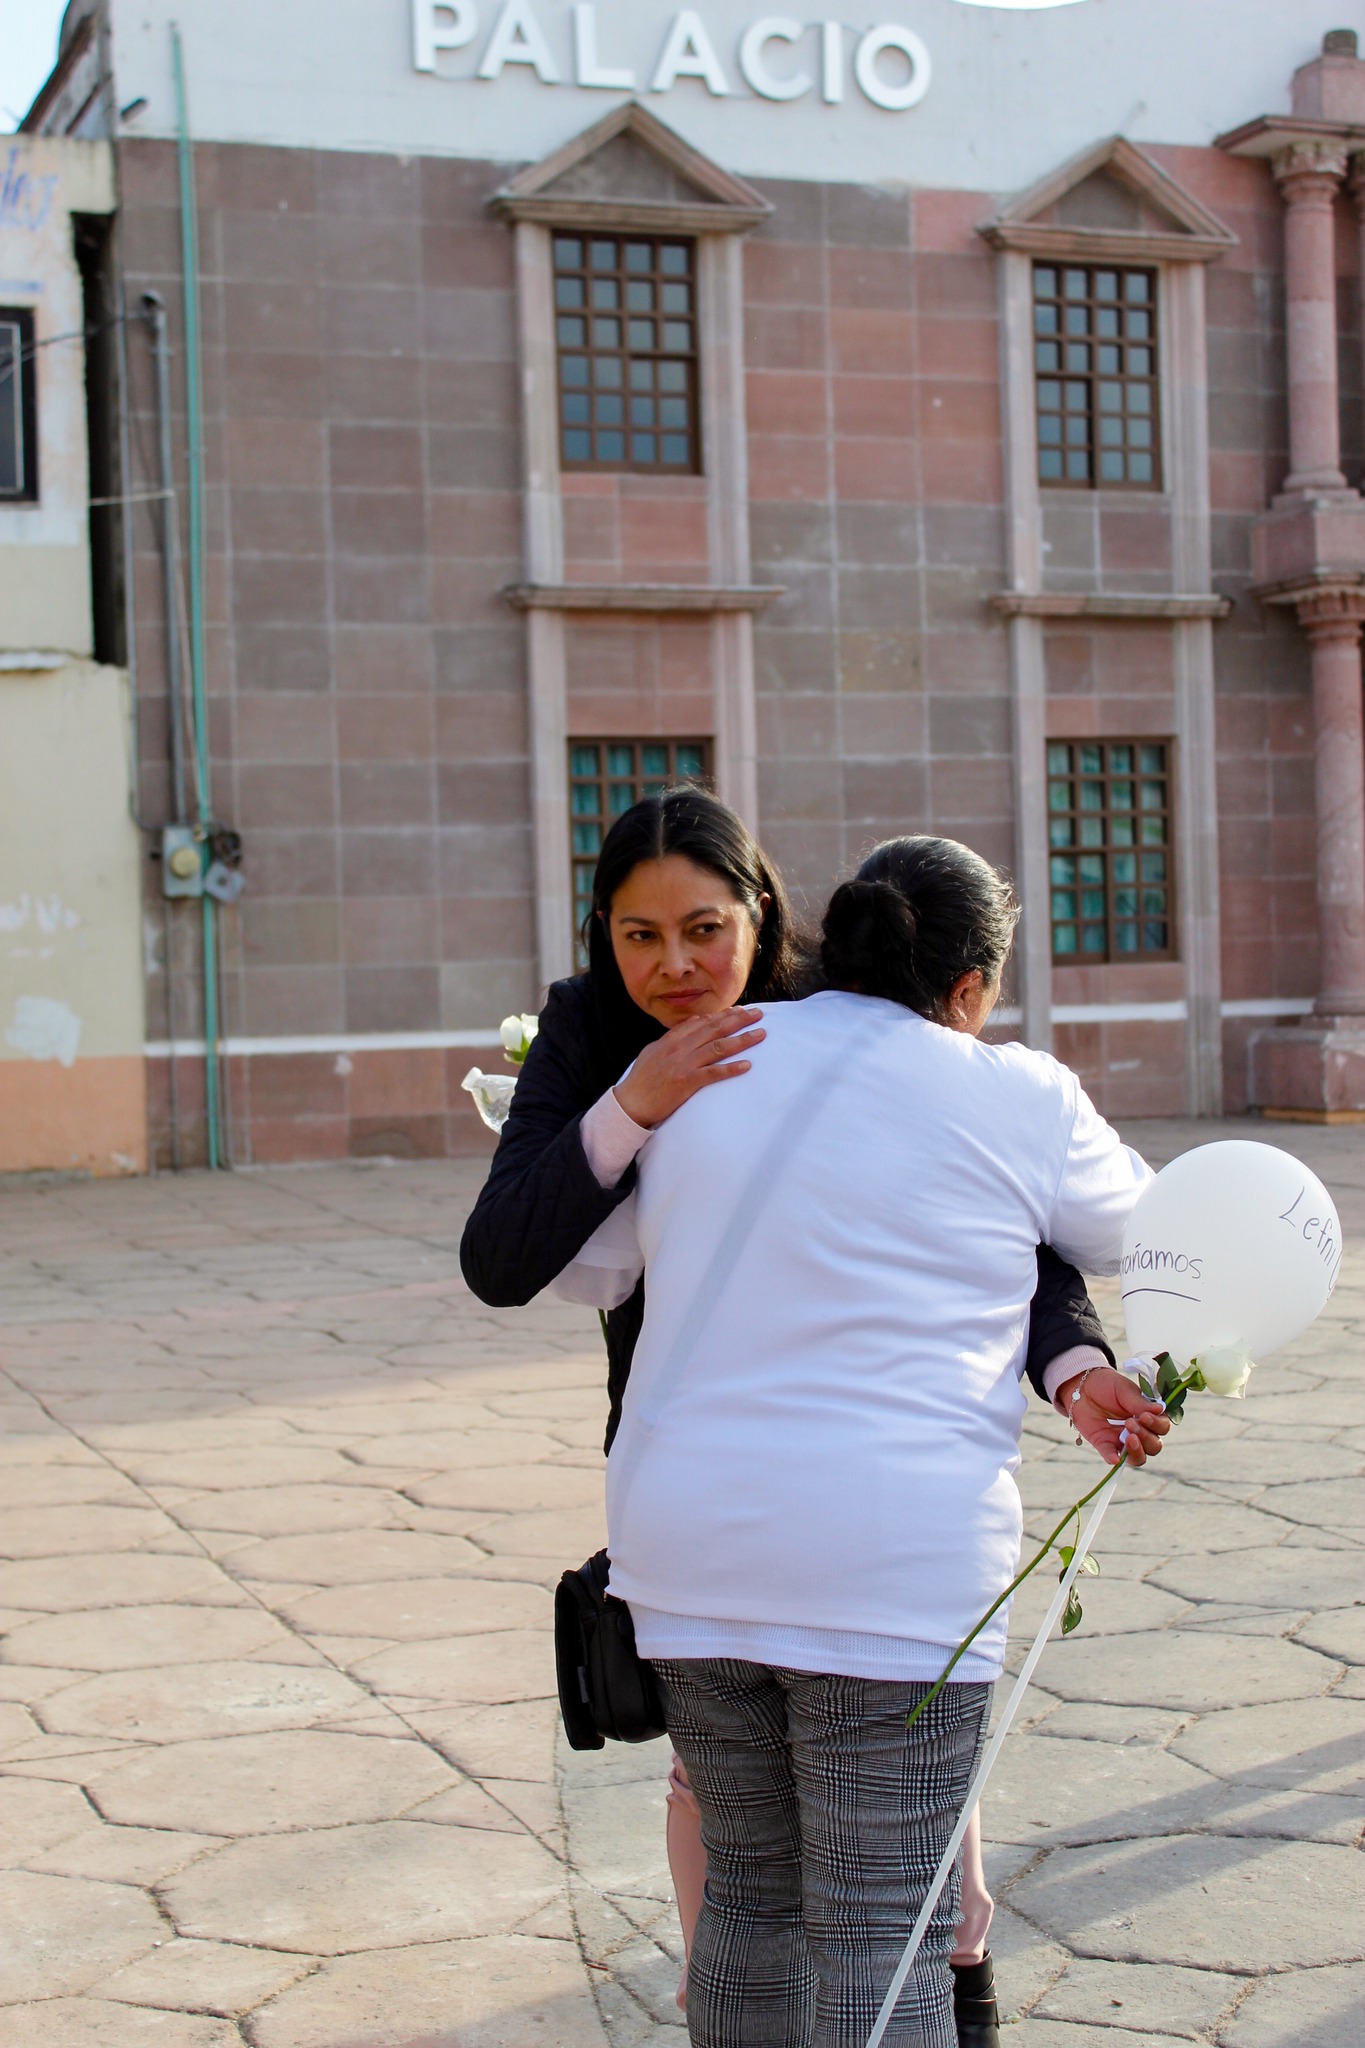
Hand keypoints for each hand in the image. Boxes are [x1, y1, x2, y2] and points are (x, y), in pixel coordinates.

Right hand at [614, 1008, 764, 1129]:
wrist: (630, 1103)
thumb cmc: (641, 1079)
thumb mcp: (654, 1051)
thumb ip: (674, 1036)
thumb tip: (694, 1022)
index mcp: (671, 1040)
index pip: (702, 1022)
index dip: (723, 1015)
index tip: (739, 1010)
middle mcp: (679, 1048)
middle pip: (714, 1029)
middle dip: (738, 1020)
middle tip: (758, 1014)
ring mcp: (683, 1065)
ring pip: (718, 1047)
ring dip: (742, 1040)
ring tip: (760, 1034)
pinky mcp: (686, 1083)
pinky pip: (712, 1074)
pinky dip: (730, 1069)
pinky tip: (747, 1065)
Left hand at [1055, 1364, 1169, 1468]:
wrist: (1081, 1387)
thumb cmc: (1107, 1385)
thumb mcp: (1124, 1390)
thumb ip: (1140, 1403)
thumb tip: (1160, 1409)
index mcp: (1148, 1416)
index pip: (1162, 1427)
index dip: (1156, 1425)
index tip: (1144, 1416)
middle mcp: (1140, 1432)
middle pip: (1154, 1446)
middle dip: (1146, 1437)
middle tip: (1130, 1422)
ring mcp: (1123, 1441)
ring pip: (1139, 1458)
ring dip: (1137, 1451)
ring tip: (1128, 1437)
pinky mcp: (1105, 1445)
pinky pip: (1112, 1457)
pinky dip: (1115, 1460)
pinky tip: (1115, 1458)